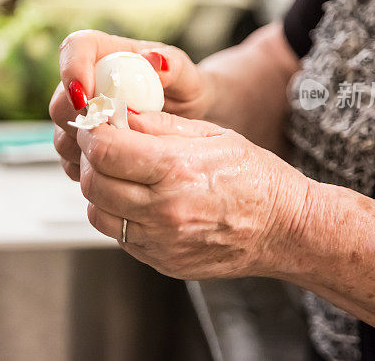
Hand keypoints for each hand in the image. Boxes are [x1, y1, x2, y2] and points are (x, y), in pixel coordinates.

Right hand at [50, 30, 210, 180]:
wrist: (188, 120)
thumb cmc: (187, 91)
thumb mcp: (189, 78)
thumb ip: (174, 66)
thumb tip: (154, 59)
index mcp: (108, 53)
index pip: (76, 47)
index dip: (72, 69)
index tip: (86, 97)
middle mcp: (87, 81)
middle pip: (61, 98)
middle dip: (80, 119)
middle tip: (112, 133)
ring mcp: (81, 113)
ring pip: (61, 131)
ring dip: (85, 145)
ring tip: (121, 152)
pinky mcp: (82, 140)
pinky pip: (70, 156)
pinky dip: (87, 165)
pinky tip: (114, 168)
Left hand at [75, 111, 310, 279]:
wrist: (284, 228)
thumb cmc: (255, 177)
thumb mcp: (212, 134)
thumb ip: (160, 125)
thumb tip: (119, 113)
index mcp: (178, 169)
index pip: (106, 149)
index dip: (91, 131)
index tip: (94, 123)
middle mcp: (165, 210)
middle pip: (93, 182)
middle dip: (89, 159)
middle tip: (101, 145)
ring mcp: (162, 241)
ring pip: (98, 213)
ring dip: (98, 189)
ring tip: (118, 173)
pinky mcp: (161, 261)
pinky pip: (118, 235)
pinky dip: (116, 214)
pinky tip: (136, 198)